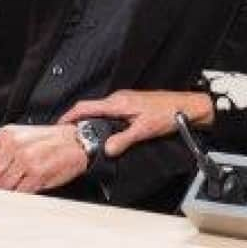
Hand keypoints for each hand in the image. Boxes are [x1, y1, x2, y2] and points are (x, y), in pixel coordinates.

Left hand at [0, 123, 87, 193]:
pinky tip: (32, 183)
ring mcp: (25, 159)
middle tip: (10, 177)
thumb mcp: (18, 138)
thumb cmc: (47, 142)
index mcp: (5, 134)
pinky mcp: (38, 173)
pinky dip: (24, 192)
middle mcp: (14, 145)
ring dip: (12, 188)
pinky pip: (20, 192)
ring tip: (24, 179)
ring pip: (3, 187)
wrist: (75, 142)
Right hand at [61, 89, 212, 157]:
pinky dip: (102, 121)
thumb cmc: (169, 113)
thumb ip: (123, 140)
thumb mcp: (144, 130)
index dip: (69, 115)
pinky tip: (105, 131)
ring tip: (84, 135)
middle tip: (69, 134)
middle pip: (90, 108)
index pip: (85, 106)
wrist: (187, 107)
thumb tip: (107, 149)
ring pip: (100, 111)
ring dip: (90, 121)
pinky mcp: (131, 105)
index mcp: (118, 103)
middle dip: (77, 120)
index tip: (59, 124)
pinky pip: (110, 112)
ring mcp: (125, 101)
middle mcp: (119, 99)